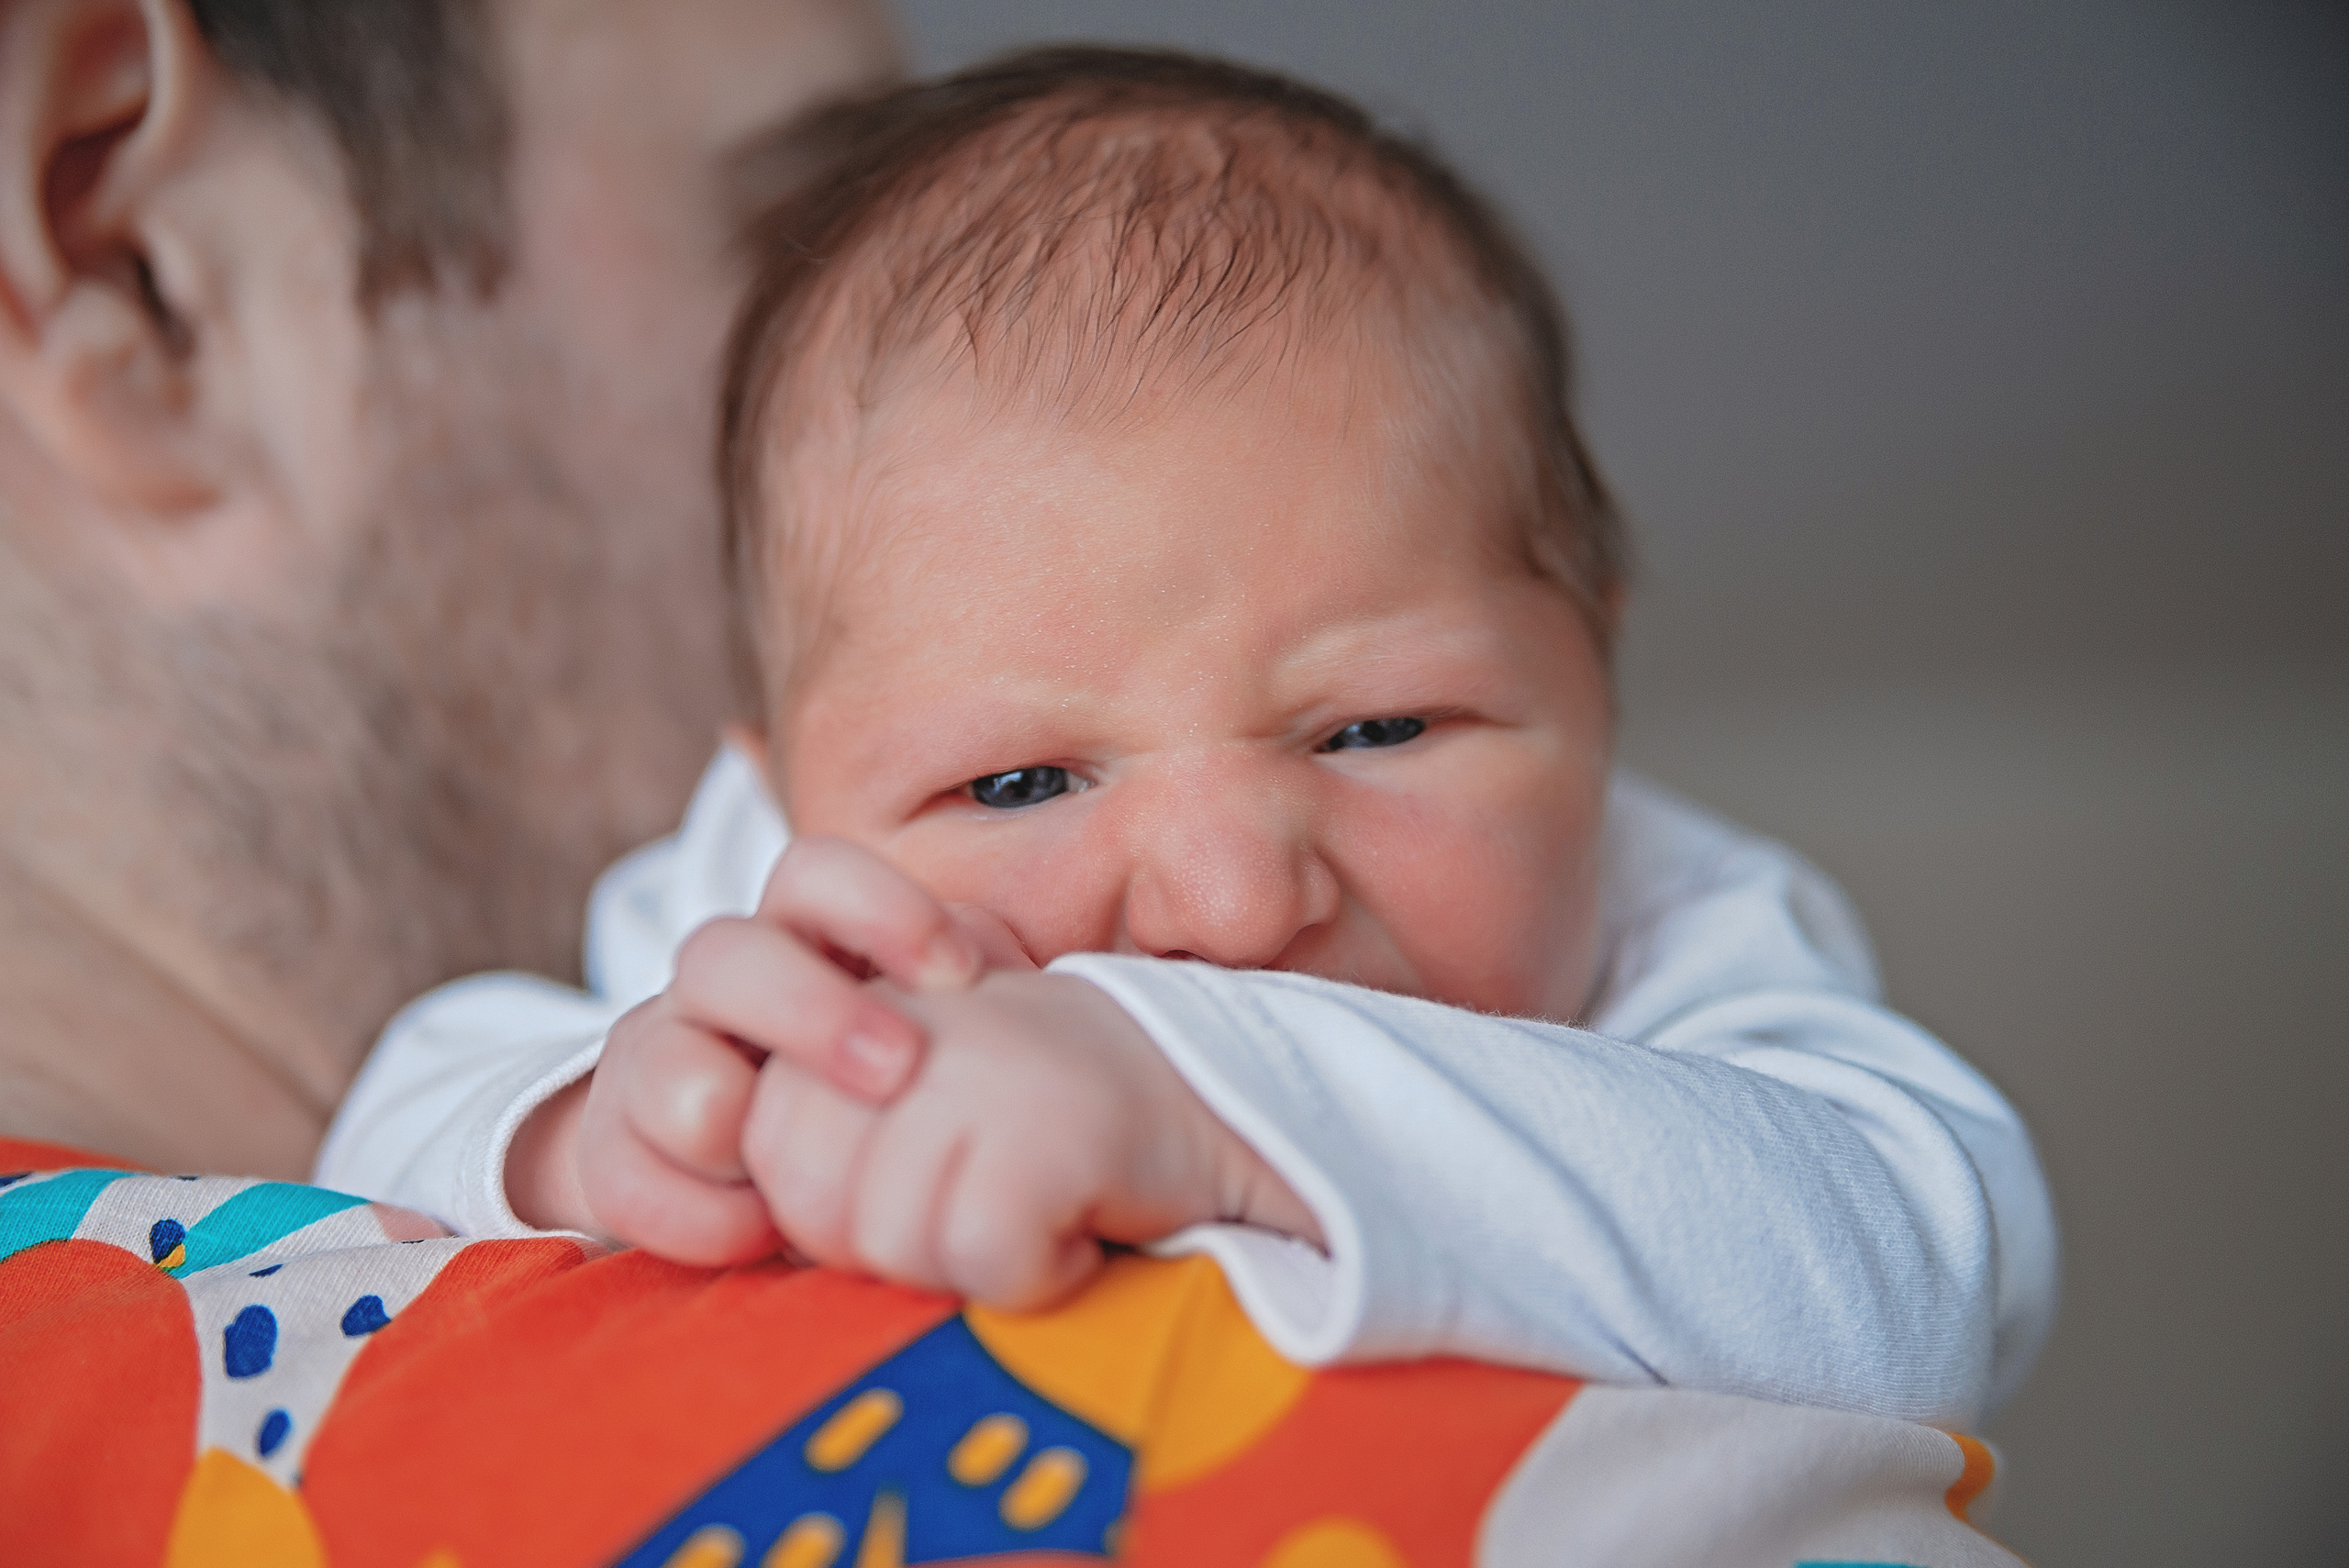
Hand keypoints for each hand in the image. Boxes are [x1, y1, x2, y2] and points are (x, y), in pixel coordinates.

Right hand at [505, 836, 1024, 1256]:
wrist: (751, 1184)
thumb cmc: (881, 1103)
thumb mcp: (928, 1042)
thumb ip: (969, 1010)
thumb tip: (1025, 994)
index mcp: (802, 941)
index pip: (815, 874)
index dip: (880, 908)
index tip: (958, 975)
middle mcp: (716, 988)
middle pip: (723, 953)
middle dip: (811, 1011)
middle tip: (897, 1073)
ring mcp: (652, 1062)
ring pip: (655, 1061)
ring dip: (734, 1124)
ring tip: (803, 1188)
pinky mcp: (609, 1152)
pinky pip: (624, 1176)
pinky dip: (701, 1218)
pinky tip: (761, 1239)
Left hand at [736, 968, 1324, 1307]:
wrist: (1220, 1101)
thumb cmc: (1048, 1133)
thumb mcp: (918, 1107)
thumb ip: (822, 1140)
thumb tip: (738, 1226)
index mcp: (862, 997)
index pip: (766, 1138)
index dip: (833, 1206)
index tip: (930, 1187)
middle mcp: (912, 1011)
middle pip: (814, 1195)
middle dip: (886, 1242)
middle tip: (977, 1208)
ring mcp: (983, 1058)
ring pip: (891, 1237)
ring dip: (964, 1262)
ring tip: (1030, 1206)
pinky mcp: (1050, 1121)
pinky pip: (982, 1257)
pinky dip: (1033, 1275)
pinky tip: (1073, 1228)